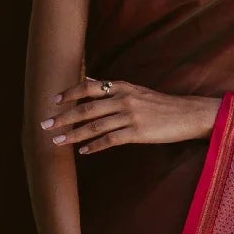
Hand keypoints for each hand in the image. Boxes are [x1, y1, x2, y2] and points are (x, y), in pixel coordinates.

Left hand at [39, 78, 218, 153]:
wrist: (188, 115)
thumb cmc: (161, 105)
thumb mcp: (136, 91)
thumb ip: (113, 88)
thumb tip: (91, 81)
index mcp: (121, 87)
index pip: (88, 87)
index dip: (69, 93)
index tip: (53, 101)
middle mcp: (122, 98)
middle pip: (86, 107)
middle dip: (63, 117)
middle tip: (45, 124)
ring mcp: (130, 115)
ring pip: (94, 125)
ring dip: (73, 134)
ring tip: (57, 141)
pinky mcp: (137, 132)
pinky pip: (110, 140)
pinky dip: (94, 146)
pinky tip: (83, 152)